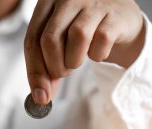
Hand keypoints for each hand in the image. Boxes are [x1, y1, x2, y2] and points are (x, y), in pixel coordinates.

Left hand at [24, 0, 144, 103]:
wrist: (119, 19)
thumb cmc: (83, 33)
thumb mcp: (59, 45)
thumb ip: (47, 68)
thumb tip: (41, 97)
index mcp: (46, 3)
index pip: (32, 40)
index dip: (34, 72)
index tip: (40, 96)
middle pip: (50, 39)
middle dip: (54, 67)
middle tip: (63, 73)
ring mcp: (93, 2)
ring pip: (77, 36)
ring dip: (74, 61)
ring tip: (78, 60)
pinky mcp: (115, 13)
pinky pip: (101, 40)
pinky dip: (98, 55)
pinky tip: (98, 51)